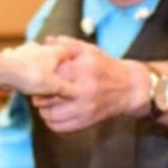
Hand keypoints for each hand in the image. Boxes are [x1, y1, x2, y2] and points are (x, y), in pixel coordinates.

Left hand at [1, 42, 75, 96]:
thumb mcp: (54, 86)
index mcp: (51, 52)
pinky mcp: (10, 57)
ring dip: (33, 64)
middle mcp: (38, 48)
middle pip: (48, 52)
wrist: (4, 72)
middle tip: (52, 74)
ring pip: (31, 55)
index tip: (70, 65)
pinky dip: (18, 67)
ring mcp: (23, 51)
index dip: (68, 58)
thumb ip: (66, 89)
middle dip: (50, 62)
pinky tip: (17, 76)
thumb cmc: (32, 77)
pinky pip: (17, 60)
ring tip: (34, 77)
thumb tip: (78, 93)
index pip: (64, 50)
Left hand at [32, 35, 149, 131]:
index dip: (41, 75)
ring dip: (43, 109)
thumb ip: (68, 45)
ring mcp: (86, 108)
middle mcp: (85, 90)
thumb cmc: (106, 67)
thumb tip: (47, 41)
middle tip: (38, 90)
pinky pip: (60, 127)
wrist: (129, 88)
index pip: (52, 74)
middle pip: (48, 96)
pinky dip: (51, 122)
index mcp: (84, 70)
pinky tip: (52, 113)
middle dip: (39, 93)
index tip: (39, 74)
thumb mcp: (90, 51)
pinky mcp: (87, 122)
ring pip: (51, 114)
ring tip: (44, 103)